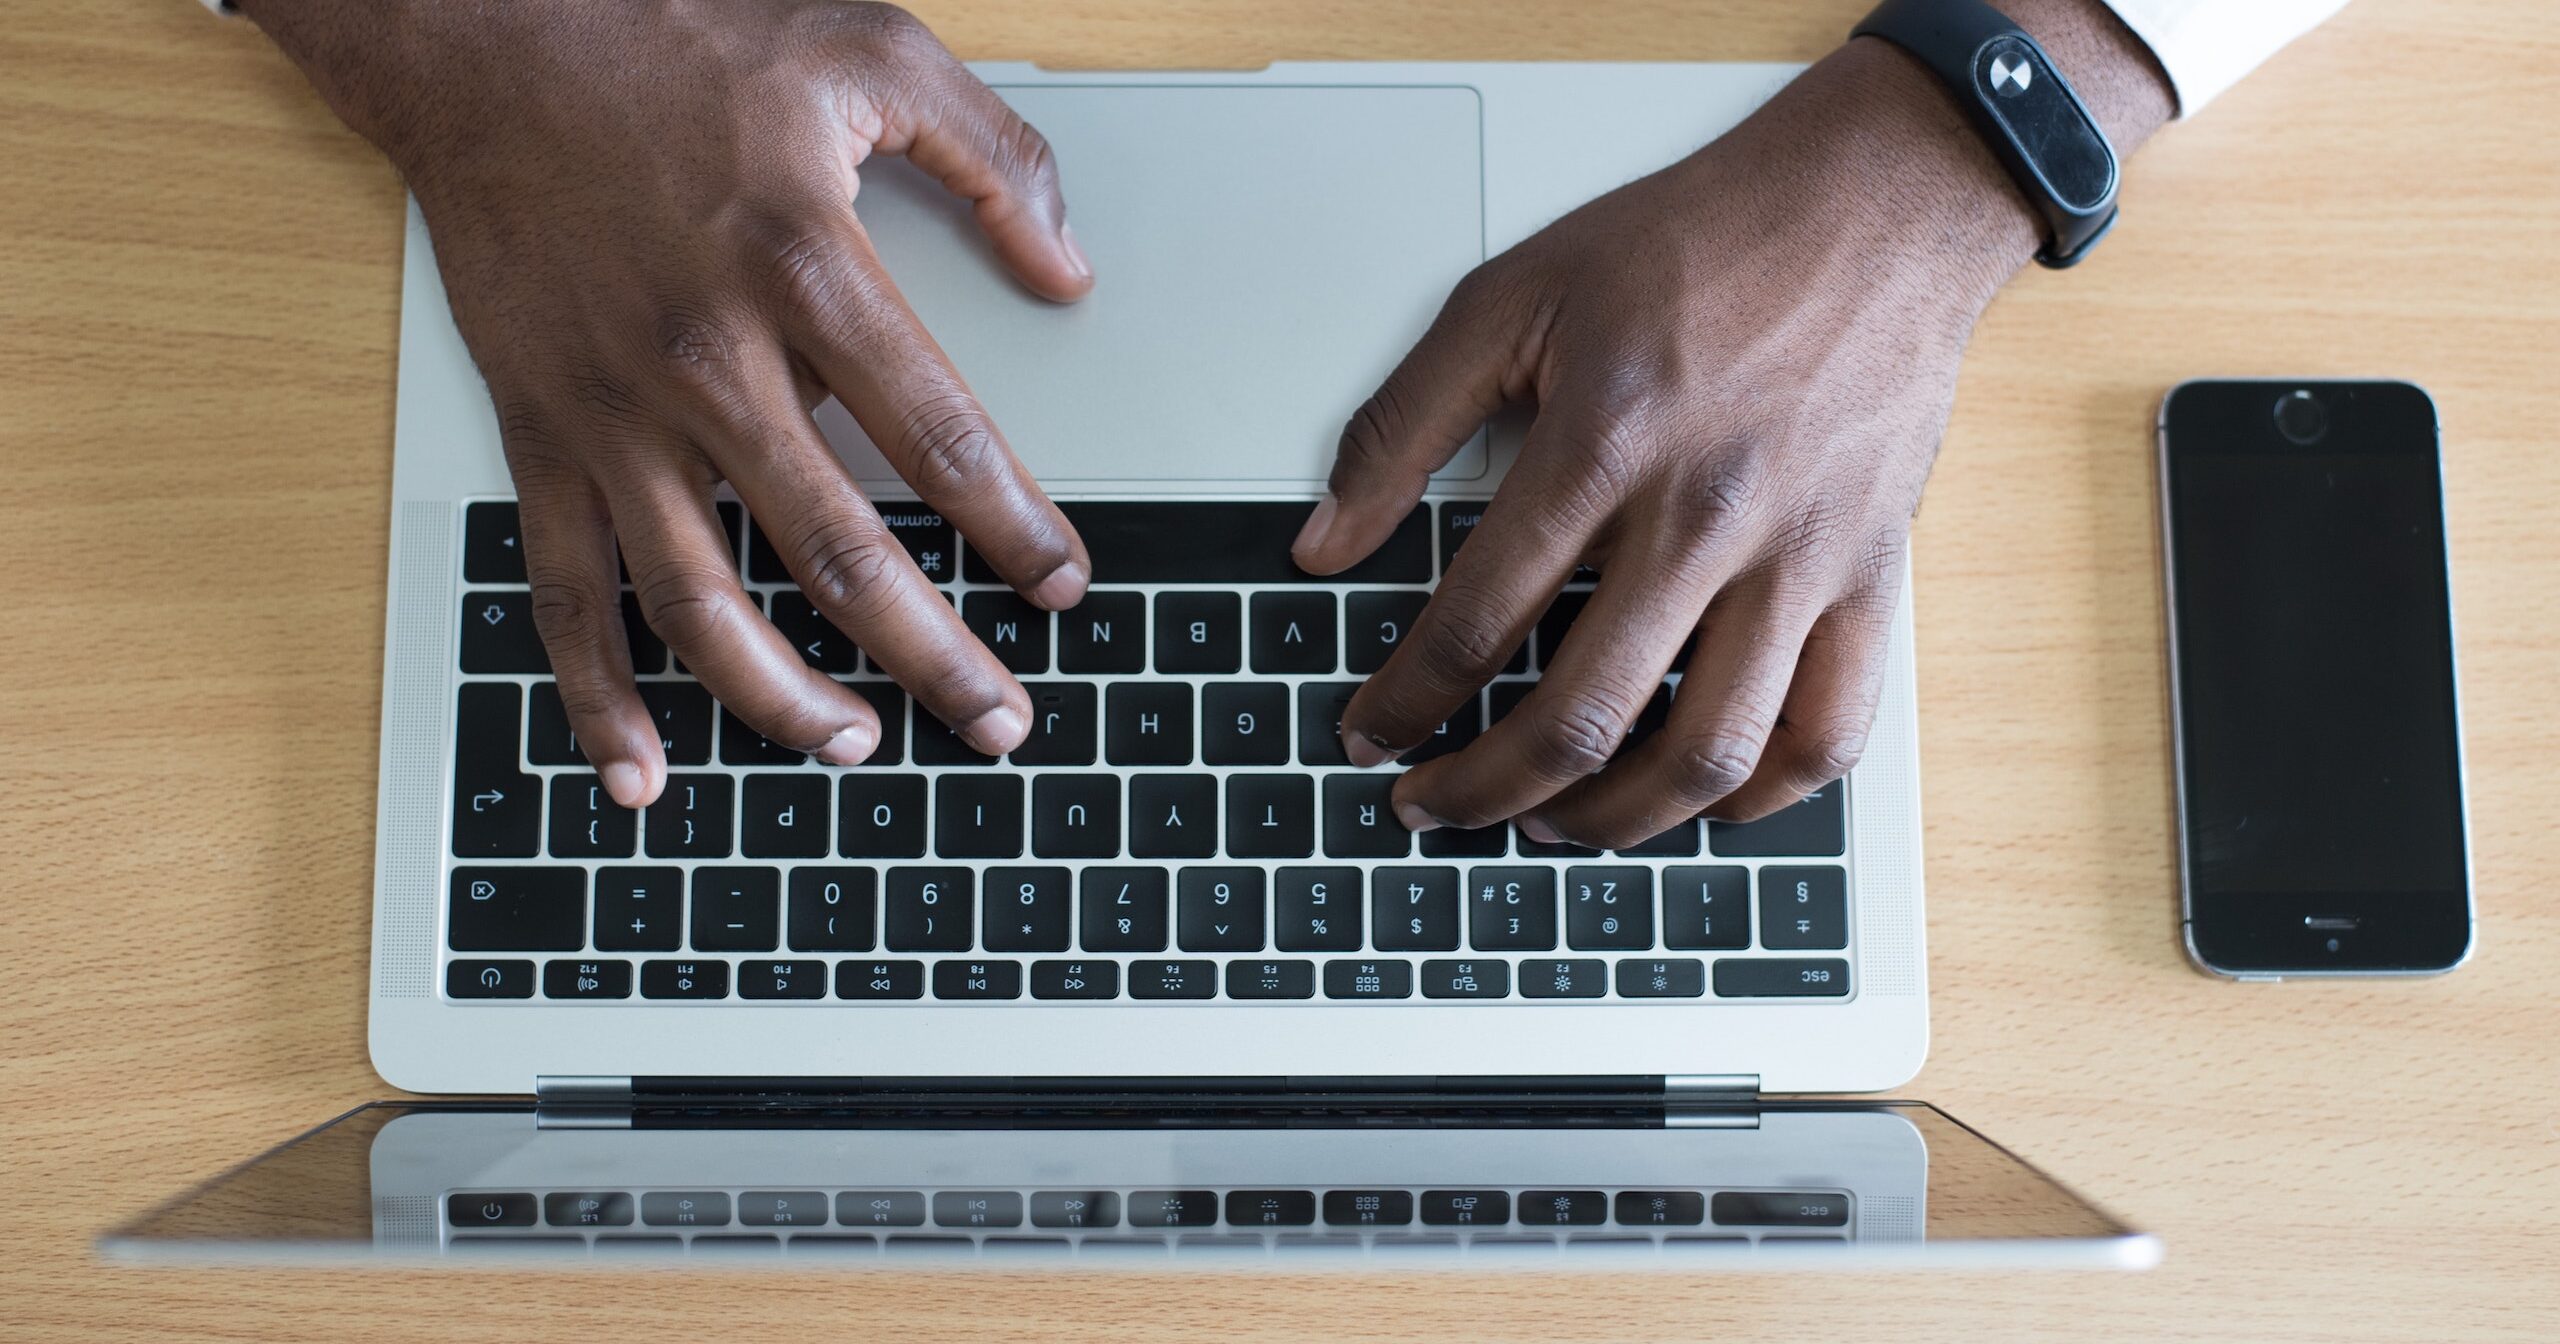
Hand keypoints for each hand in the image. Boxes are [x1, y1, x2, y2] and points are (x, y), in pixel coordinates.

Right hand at [244, 0, 1094, 805]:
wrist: (488, 35)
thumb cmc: (679, 38)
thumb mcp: (868, 50)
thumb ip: (992, 155)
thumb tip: (1071, 269)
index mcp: (807, 269)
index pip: (940, 439)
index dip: (1014, 527)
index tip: (1063, 586)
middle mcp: (709, 362)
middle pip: (838, 551)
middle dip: (933, 655)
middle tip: (999, 722)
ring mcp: (615, 413)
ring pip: (702, 601)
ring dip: (783, 699)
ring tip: (859, 749)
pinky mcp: (541, 434)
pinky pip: (563, 590)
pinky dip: (596, 693)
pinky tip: (642, 769)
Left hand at [1294, 27, 2163, 846]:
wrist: (1874, 206)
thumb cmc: (1696, 246)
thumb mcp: (1513, 296)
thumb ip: (1402, 423)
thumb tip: (1324, 540)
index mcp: (1605, 443)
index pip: (1475, 621)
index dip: (1404, 700)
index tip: (1370, 733)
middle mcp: (1707, 514)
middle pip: (1579, 715)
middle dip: (1482, 789)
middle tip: (1433, 805)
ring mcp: (1801, 558)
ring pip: (1704, 754)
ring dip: (1610, 820)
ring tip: (1550, 825)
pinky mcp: (1871, 578)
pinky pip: (1828, 735)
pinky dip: (1758, 797)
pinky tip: (1698, 803)